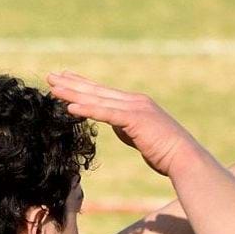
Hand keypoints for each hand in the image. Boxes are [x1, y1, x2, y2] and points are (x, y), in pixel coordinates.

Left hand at [46, 71, 201, 176]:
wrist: (184, 158)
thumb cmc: (165, 152)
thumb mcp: (140, 136)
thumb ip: (127, 127)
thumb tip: (115, 125)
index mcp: (135, 104)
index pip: (103, 92)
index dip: (82, 85)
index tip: (64, 79)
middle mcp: (134, 101)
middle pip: (96, 91)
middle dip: (71, 83)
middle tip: (50, 76)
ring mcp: (135, 108)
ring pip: (97, 99)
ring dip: (73, 93)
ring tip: (53, 88)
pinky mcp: (135, 119)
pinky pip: (105, 114)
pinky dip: (87, 109)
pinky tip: (70, 107)